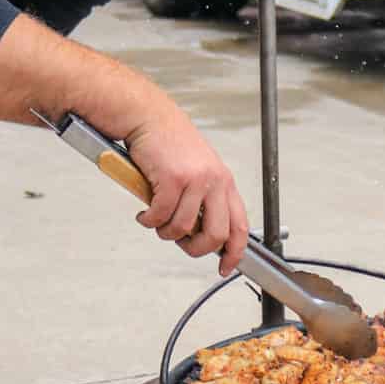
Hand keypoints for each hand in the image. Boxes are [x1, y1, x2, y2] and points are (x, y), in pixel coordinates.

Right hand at [124, 101, 248, 276]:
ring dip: (165, 232)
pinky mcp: (172, 178)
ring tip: (156, 221)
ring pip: (183, 228)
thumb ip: (205, 198)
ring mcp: (195, 180)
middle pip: (215, 235)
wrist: (148, 116)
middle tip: (180, 243)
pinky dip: (149, 220)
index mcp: (224, 181)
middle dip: (195, 248)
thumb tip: (200, 233)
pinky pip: (160, 215)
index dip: (234, 252)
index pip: (240, 226)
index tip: (224, 267)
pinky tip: (144, 213)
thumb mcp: (199, 170)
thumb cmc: (169, 143)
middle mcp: (215, 181)